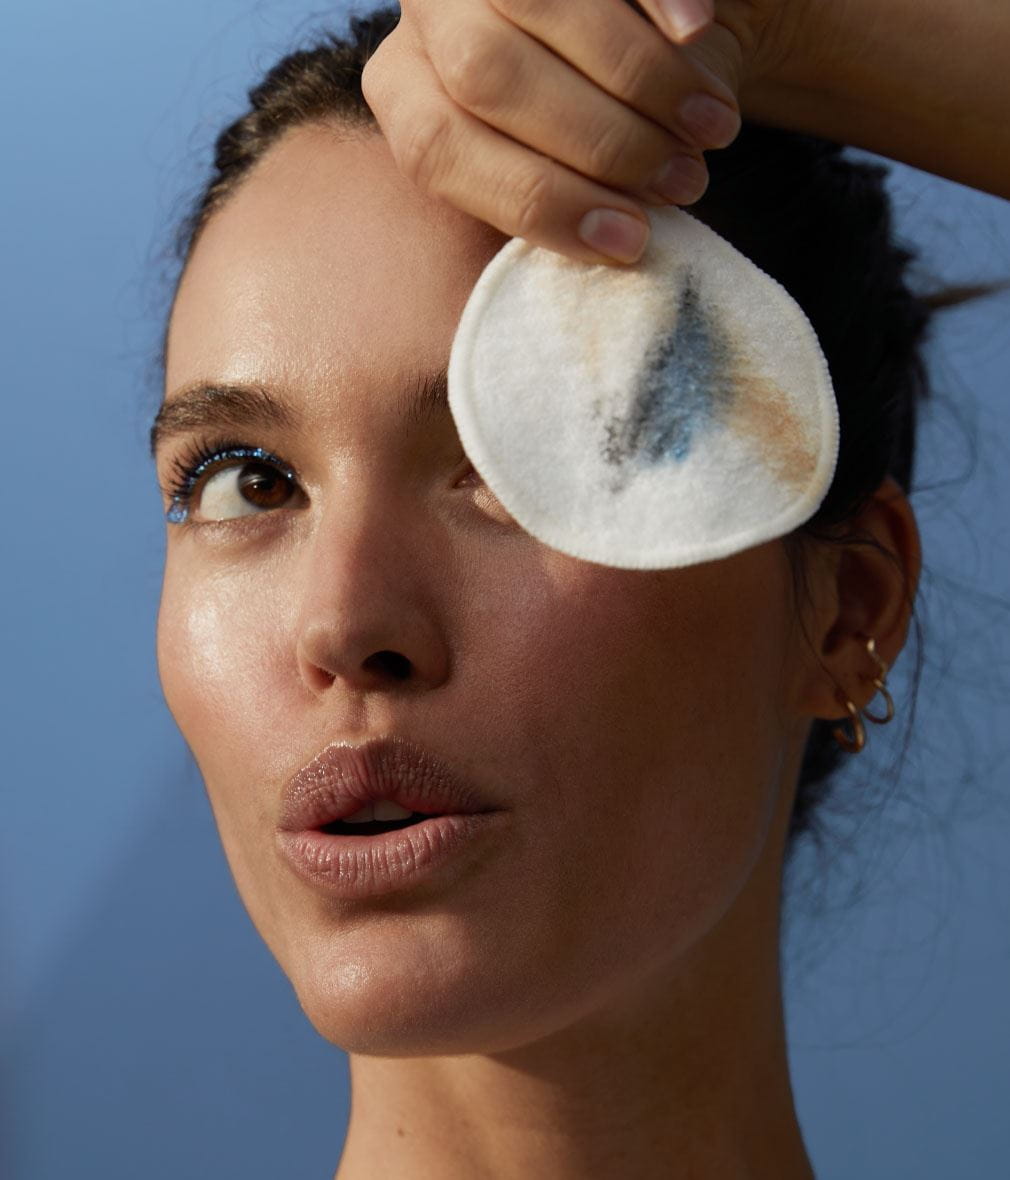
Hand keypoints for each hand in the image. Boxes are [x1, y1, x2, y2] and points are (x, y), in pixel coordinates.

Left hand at [361, 0, 775, 264]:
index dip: (535, 202)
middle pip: (486, 76)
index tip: (625, 240)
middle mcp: (428, 9)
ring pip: (539, 6)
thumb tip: (607, 247)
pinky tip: (698, 35)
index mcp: (408, 89)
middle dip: (598, 142)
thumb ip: (545, 202)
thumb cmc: (604, 126)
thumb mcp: (560, 174)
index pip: (437, 149)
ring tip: (712, 129)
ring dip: (640, 81)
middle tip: (682, 183)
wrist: (666, 26)